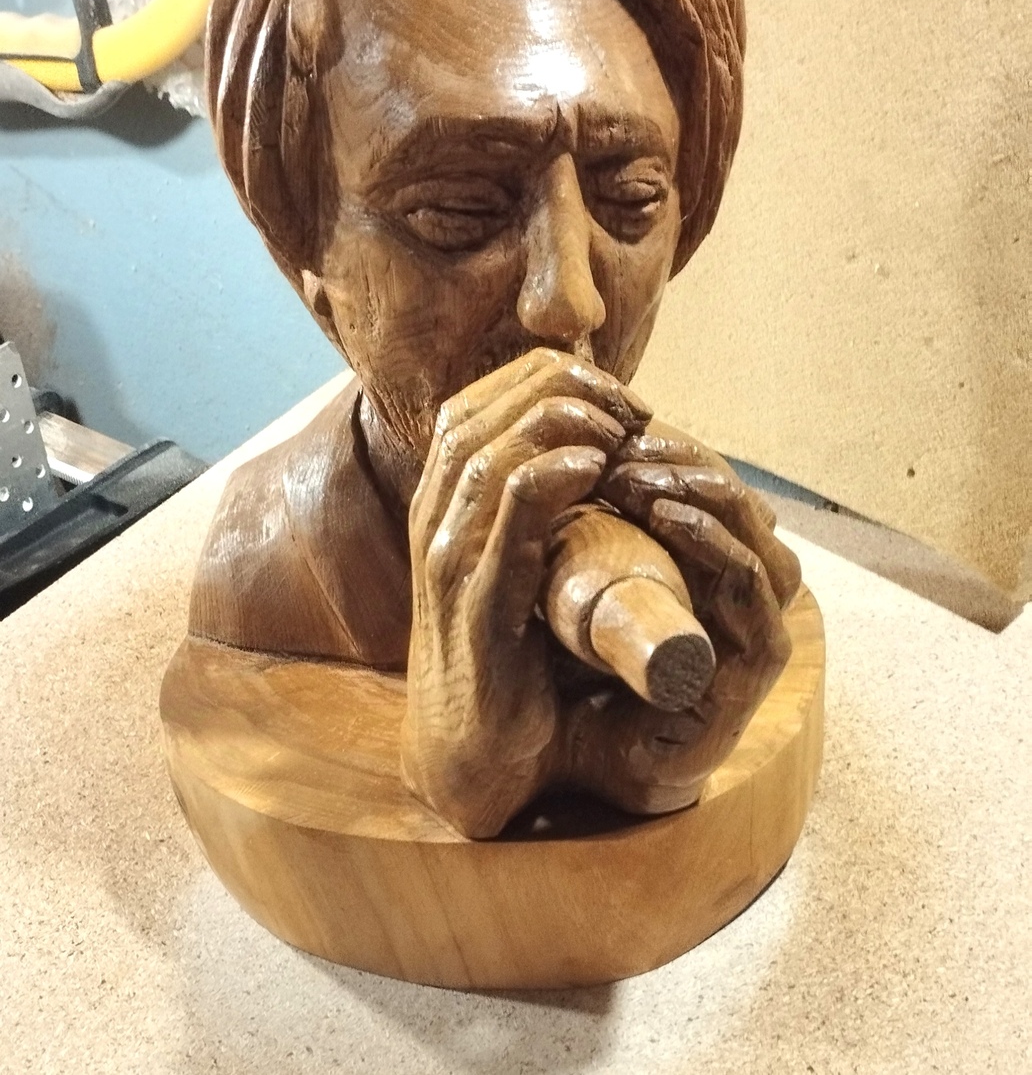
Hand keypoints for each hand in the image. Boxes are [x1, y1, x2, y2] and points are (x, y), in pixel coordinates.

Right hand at [401, 347, 648, 837]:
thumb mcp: (515, 564)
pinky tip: (596, 468)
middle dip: (560, 389)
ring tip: (622, 430)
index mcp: (442, 507)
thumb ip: (532, 509)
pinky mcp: (478, 612)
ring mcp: (449, 566)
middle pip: (481, 412)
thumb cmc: (508, 655)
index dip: (543, 378)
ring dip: (562, 423)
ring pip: (488, 453)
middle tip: (629, 407)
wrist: (472, 756)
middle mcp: (434, 524)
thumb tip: (593, 447)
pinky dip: (551, 477)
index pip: (476, 401)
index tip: (614, 395)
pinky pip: (504, 519)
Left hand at [556, 426, 799, 813]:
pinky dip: (712, 540)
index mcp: (703, 558)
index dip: (664, 441)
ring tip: (630, 469)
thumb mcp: (564, 563)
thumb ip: (575, 506)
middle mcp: (739, 585)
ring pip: (751, 528)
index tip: (605, 418)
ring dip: (694, 488)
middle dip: (679, 456)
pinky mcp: (755, 664)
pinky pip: (750, 584)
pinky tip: (664, 513)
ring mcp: (754, 622)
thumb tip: (546, 426)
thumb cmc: (558, 657)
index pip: (704, 478)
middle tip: (620, 437)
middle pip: (733, 494)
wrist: (554, 751)